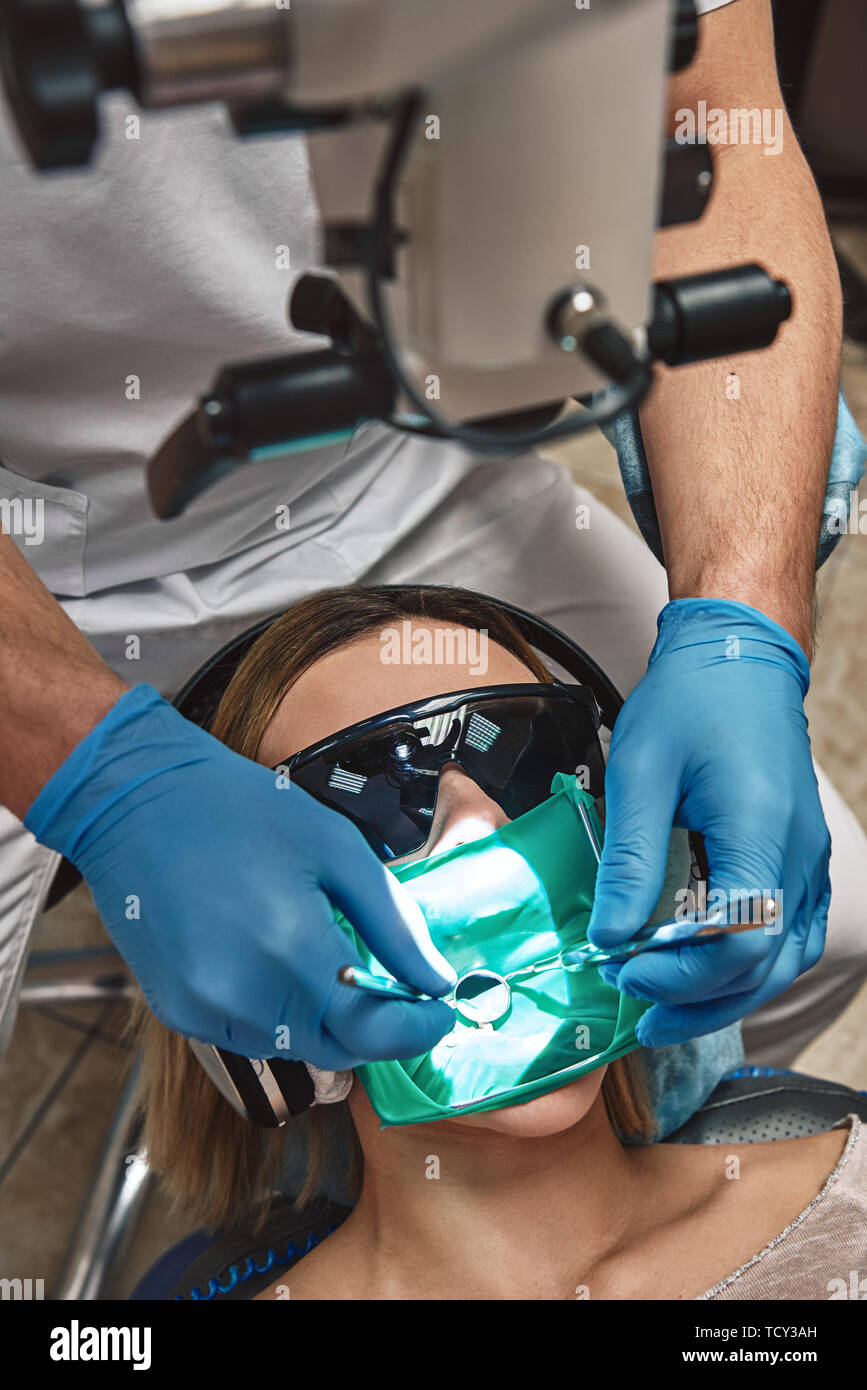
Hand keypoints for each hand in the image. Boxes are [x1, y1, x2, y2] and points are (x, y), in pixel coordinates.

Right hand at [25, 684, 455, 1065]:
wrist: (135, 800)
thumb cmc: (241, 809)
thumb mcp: (337, 847)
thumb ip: (394, 922)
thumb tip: (437, 979)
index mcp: (291, 952)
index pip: (373, 1032)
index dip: (418, 1030)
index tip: (444, 1010)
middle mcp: (243, 997)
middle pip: (336, 1048)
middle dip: (377, 1027)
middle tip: (399, 987)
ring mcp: (203, 1010)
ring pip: (293, 1046)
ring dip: (328, 1020)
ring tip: (337, 964)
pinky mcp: (177, 1011)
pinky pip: (249, 1034)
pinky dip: (281, 1014)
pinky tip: (283, 965)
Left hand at [587, 599, 829, 1044]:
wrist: (740, 658)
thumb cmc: (690, 703)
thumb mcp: (640, 771)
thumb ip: (629, 859)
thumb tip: (609, 937)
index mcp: (761, 831)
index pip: (739, 938)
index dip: (680, 973)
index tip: (622, 970)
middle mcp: (799, 855)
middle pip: (766, 963)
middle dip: (699, 1000)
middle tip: (638, 1017)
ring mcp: (809, 859)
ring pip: (785, 957)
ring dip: (728, 993)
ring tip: (668, 1011)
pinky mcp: (801, 857)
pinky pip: (792, 931)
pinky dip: (755, 964)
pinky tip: (714, 977)